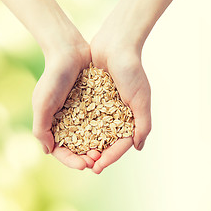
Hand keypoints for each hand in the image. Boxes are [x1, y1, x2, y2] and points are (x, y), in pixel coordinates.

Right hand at [32, 42, 100, 169]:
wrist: (69, 51)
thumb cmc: (52, 77)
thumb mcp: (42, 103)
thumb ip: (41, 128)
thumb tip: (48, 151)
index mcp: (52, 123)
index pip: (60, 149)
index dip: (71, 160)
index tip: (83, 165)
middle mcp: (66, 120)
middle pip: (76, 146)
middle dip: (86, 156)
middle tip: (97, 161)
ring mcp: (80, 112)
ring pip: (89, 136)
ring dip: (97, 146)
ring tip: (105, 152)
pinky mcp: (92, 103)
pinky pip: (99, 120)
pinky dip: (105, 130)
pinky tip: (113, 137)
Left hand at [89, 34, 151, 173]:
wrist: (116, 44)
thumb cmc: (132, 70)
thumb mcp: (141, 99)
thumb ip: (142, 124)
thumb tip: (137, 147)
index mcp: (131, 117)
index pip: (121, 144)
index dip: (110, 157)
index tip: (98, 167)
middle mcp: (117, 114)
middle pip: (105, 140)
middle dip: (96, 154)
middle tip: (85, 165)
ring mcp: (103, 106)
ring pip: (93, 130)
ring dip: (85, 143)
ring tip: (75, 154)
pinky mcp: (91, 96)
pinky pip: (83, 115)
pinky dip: (77, 125)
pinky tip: (67, 135)